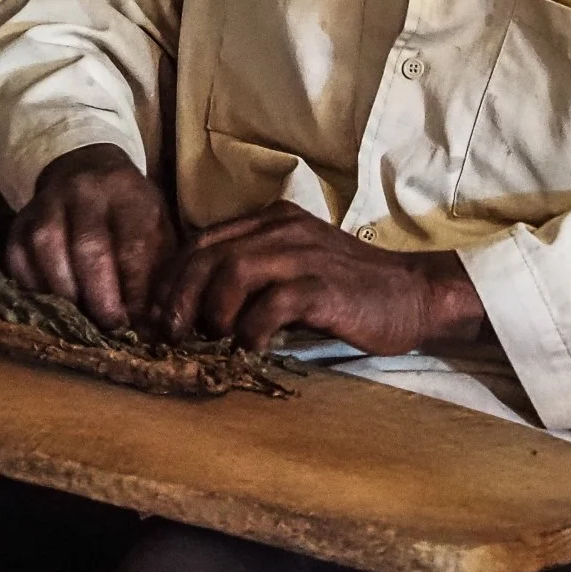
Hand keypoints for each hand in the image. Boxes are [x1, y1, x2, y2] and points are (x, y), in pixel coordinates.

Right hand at [6, 144, 172, 332]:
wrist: (86, 170)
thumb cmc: (129, 213)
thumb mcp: (157, 228)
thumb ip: (158, 273)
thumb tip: (153, 324)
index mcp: (127, 191)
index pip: (132, 245)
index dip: (136, 290)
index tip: (139, 322)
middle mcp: (84, 190)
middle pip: (88, 247)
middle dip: (100, 297)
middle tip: (110, 328)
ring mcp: (46, 203)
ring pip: (48, 250)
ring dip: (65, 295)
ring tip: (81, 321)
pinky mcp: (19, 221)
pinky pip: (19, 259)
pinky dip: (35, 290)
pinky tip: (53, 308)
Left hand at [149, 202, 485, 354]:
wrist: (414, 294)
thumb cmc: (349, 289)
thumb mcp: (293, 268)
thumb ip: (251, 275)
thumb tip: (194, 311)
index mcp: (270, 221)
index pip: (200, 242)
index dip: (170, 280)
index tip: (156, 317)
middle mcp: (281, 228)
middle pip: (207, 255)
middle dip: (178, 298)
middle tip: (169, 335)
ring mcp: (304, 253)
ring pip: (232, 271)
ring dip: (212, 313)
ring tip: (213, 341)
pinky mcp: (324, 285)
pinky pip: (272, 304)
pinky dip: (251, 330)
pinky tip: (251, 350)